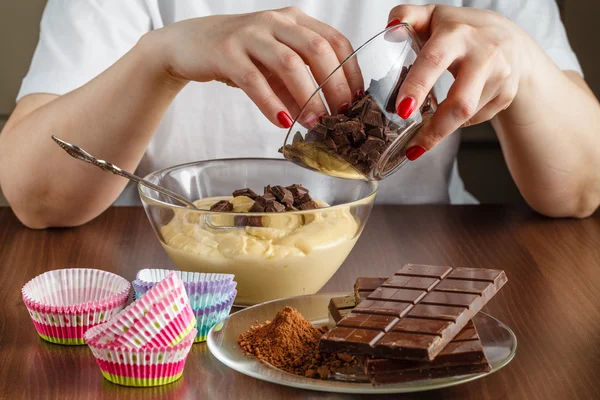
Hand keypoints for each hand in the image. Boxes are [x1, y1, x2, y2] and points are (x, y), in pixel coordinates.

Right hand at [148, 7, 362, 127]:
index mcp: (295, 21)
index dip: (351, 72)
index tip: (357, 101)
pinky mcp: (226, 52)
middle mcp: (276, 21)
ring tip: (314, 124)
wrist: (188, 44)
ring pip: (289, 63)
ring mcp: (250, 34)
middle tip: (341, 117)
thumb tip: (325, 115)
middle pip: (318, 50)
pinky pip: (254, 80)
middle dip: (334, 86)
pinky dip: (271, 104)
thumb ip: (298, 87)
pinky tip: (282, 122)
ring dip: (307, 97)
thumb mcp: (274, 67)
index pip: (335, 41)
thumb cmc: (239, 54)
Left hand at [387, 5, 534, 159]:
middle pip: (460, 101)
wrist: (511, 40)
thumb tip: (390, 26)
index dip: (418, 85)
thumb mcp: (434, 16)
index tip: (402, 109)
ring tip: (419, 144)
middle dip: (436, 128)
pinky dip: (456, 123)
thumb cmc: (461, 30)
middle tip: (412, 147)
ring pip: (466, 116)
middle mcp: (483, 53)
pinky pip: (475, 119)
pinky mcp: (506, 95)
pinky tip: (448, 119)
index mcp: (457, 33)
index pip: (435, 60)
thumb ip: (408, 16)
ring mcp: (499, 76)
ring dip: (440, 132)